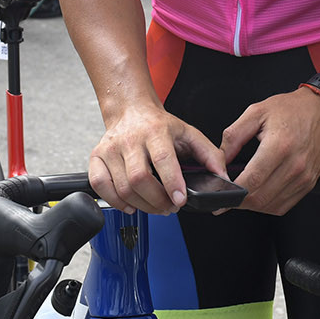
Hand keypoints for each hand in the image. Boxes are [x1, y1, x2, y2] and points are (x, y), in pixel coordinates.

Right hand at [87, 102, 225, 215]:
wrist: (131, 111)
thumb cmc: (159, 125)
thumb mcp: (189, 134)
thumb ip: (210, 155)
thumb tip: (223, 177)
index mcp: (156, 131)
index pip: (163, 159)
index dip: (171, 182)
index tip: (179, 200)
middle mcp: (130, 139)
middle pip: (139, 178)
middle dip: (157, 201)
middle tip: (170, 207)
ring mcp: (110, 149)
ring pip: (122, 187)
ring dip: (141, 205)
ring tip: (155, 206)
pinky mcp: (96, 157)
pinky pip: (100, 186)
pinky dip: (115, 202)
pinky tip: (130, 203)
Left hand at [220, 88, 319, 215]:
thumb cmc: (290, 109)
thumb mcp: (256, 112)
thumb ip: (233, 137)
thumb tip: (219, 161)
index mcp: (279, 145)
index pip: (251, 180)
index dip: (232, 192)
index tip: (219, 194)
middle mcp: (295, 164)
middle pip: (260, 197)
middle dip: (239, 201)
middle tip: (227, 196)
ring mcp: (304, 176)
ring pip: (271, 205)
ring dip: (252, 205)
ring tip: (242, 193)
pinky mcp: (309, 183)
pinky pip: (284, 205)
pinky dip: (268, 205)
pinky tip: (259, 193)